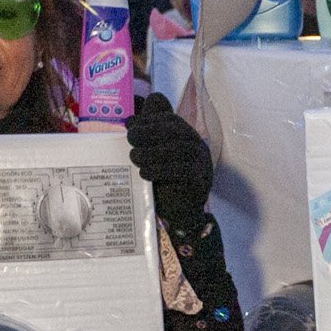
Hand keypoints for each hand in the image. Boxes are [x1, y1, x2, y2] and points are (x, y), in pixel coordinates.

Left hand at [126, 94, 212, 222]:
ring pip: (177, 150)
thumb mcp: (154, 156)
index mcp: (186, 136)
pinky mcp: (199, 180)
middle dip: (149, 131)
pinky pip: (180, 171)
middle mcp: (196, 146)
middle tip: (130, 138)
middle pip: (174, 131)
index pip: (170, 119)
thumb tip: (130, 120)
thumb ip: (146, 138)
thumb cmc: (165, 180)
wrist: (181, 211)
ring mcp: (200, 162)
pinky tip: (144, 173)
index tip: (130, 124)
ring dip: (151, 151)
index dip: (149, 119)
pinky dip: (159, 170)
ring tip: (134, 157)